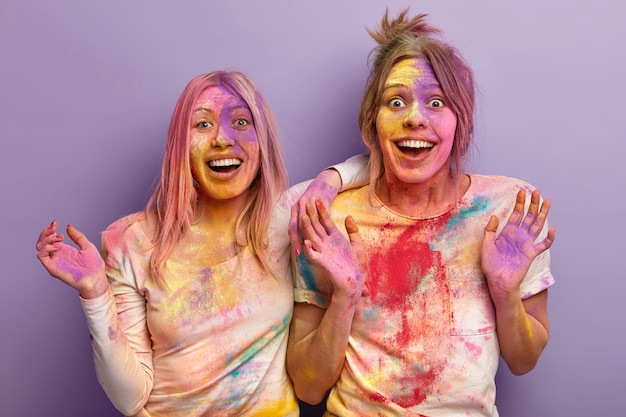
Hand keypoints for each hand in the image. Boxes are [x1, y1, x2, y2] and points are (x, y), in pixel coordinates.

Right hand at [36, 221, 107, 298]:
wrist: (96, 278)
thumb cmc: (94, 266)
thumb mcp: (87, 246)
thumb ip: (77, 236)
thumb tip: (68, 226)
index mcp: (64, 250)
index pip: (50, 238)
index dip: (49, 230)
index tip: (55, 222)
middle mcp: (57, 255)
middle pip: (42, 242)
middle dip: (45, 232)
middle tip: (54, 227)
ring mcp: (54, 262)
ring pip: (40, 248)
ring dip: (47, 239)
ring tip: (60, 238)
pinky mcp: (53, 268)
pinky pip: (42, 257)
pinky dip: (45, 249)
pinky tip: (56, 246)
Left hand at [289, 169, 341, 254]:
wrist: (326, 182)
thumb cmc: (318, 199)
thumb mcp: (309, 210)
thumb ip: (306, 224)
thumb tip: (306, 240)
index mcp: (295, 210)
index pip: (291, 228)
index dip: (293, 241)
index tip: (297, 253)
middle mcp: (298, 206)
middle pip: (295, 226)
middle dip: (297, 240)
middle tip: (299, 253)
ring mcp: (308, 202)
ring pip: (306, 221)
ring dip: (308, 234)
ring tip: (312, 245)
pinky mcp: (319, 200)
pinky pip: (319, 214)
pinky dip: (321, 224)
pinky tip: (325, 233)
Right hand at [298, 200, 366, 301]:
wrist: (354, 284)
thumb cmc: (356, 267)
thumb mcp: (357, 246)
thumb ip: (352, 231)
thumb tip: (348, 216)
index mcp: (335, 239)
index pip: (326, 222)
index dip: (322, 211)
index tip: (318, 199)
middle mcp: (327, 244)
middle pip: (317, 226)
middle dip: (312, 215)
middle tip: (307, 201)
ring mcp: (323, 253)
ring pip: (312, 237)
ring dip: (307, 228)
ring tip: (303, 217)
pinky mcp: (323, 264)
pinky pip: (313, 256)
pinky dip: (309, 249)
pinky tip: (306, 241)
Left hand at [481, 189, 555, 304]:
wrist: (497, 280)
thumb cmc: (490, 265)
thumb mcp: (486, 245)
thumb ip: (490, 230)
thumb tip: (495, 216)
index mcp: (507, 232)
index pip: (516, 214)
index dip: (519, 203)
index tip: (522, 191)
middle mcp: (518, 235)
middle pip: (528, 216)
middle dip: (533, 204)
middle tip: (537, 191)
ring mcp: (526, 243)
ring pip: (537, 225)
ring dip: (542, 214)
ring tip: (547, 202)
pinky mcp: (531, 253)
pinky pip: (543, 245)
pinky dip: (549, 238)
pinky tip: (552, 229)